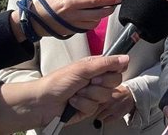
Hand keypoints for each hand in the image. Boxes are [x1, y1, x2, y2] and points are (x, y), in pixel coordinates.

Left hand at [0, 54, 128, 133]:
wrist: (41, 103)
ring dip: (89, 95)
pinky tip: (73, 102)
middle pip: (115, 82)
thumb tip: (125, 58)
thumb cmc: (56, 82)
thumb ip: (106, 63)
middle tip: (88, 82)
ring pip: (106, 96)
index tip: (103, 72)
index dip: (114, 70)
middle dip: (100, 84)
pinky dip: (82, 104)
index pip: (117, 67)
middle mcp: (96, 80)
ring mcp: (93, 95)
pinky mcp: (88, 109)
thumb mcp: (83, 68)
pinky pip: (94, 107)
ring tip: (77, 93)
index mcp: (96, 67)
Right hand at [10, 0, 120, 40]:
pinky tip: (94, 18)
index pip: (93, 1)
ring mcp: (73, 25)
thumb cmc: (40, 5)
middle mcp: (73, 16)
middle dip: (108, 10)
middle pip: (97, 14)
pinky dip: (92, 23)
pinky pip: (86, 28)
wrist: (31, 23)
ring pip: (94, 23)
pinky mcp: (71, 31)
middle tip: (114, 5)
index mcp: (69, 4)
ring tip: (105, 10)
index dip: (107, 0)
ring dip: (101, 17)